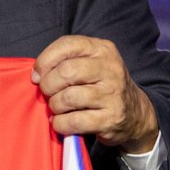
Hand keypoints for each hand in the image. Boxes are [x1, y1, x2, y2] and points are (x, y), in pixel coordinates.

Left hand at [31, 35, 158, 153]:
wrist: (134, 113)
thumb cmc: (101, 85)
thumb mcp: (90, 63)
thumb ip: (65, 61)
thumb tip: (35, 75)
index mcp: (102, 49)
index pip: (66, 45)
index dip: (44, 61)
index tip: (37, 76)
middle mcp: (110, 68)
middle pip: (66, 72)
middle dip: (48, 85)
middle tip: (48, 93)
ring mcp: (112, 94)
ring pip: (68, 98)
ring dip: (54, 106)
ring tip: (57, 108)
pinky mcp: (111, 119)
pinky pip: (74, 121)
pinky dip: (60, 123)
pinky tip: (61, 122)